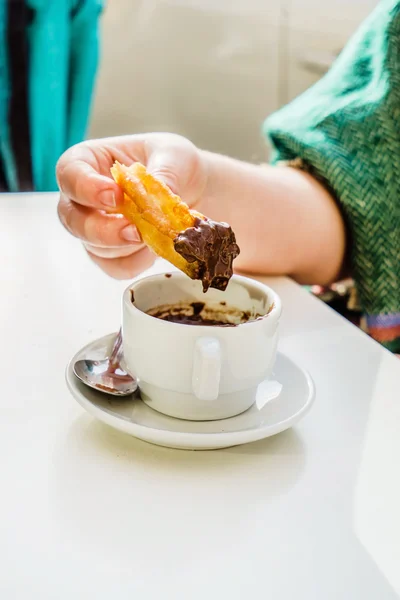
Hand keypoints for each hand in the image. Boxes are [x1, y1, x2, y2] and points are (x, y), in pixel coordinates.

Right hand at [56, 133, 207, 278]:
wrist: (195, 188)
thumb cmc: (175, 162)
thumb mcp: (175, 155)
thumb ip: (164, 173)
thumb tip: (156, 198)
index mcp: (89, 160)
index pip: (69, 173)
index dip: (86, 187)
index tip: (116, 195)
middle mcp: (84, 197)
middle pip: (72, 219)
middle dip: (102, 230)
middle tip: (134, 231)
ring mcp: (94, 228)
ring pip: (94, 247)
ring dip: (126, 247)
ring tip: (157, 236)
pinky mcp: (111, 254)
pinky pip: (115, 266)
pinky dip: (138, 262)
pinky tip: (156, 249)